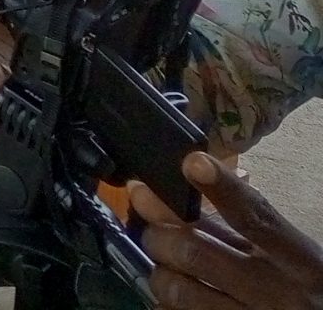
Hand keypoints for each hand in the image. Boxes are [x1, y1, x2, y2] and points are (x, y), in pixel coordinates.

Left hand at [133, 154, 322, 309]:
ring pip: (180, 290)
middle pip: (197, 252)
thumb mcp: (294, 255)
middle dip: (159, 234)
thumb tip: (193, 180)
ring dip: (160, 272)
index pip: (256, 218)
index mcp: (298, 260)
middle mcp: (276, 291)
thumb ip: (250, 223)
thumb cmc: (308, 287)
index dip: (222, 188)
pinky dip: (168, 304)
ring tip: (163, 264)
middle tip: (151, 228)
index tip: (191, 162)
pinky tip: (175, 296)